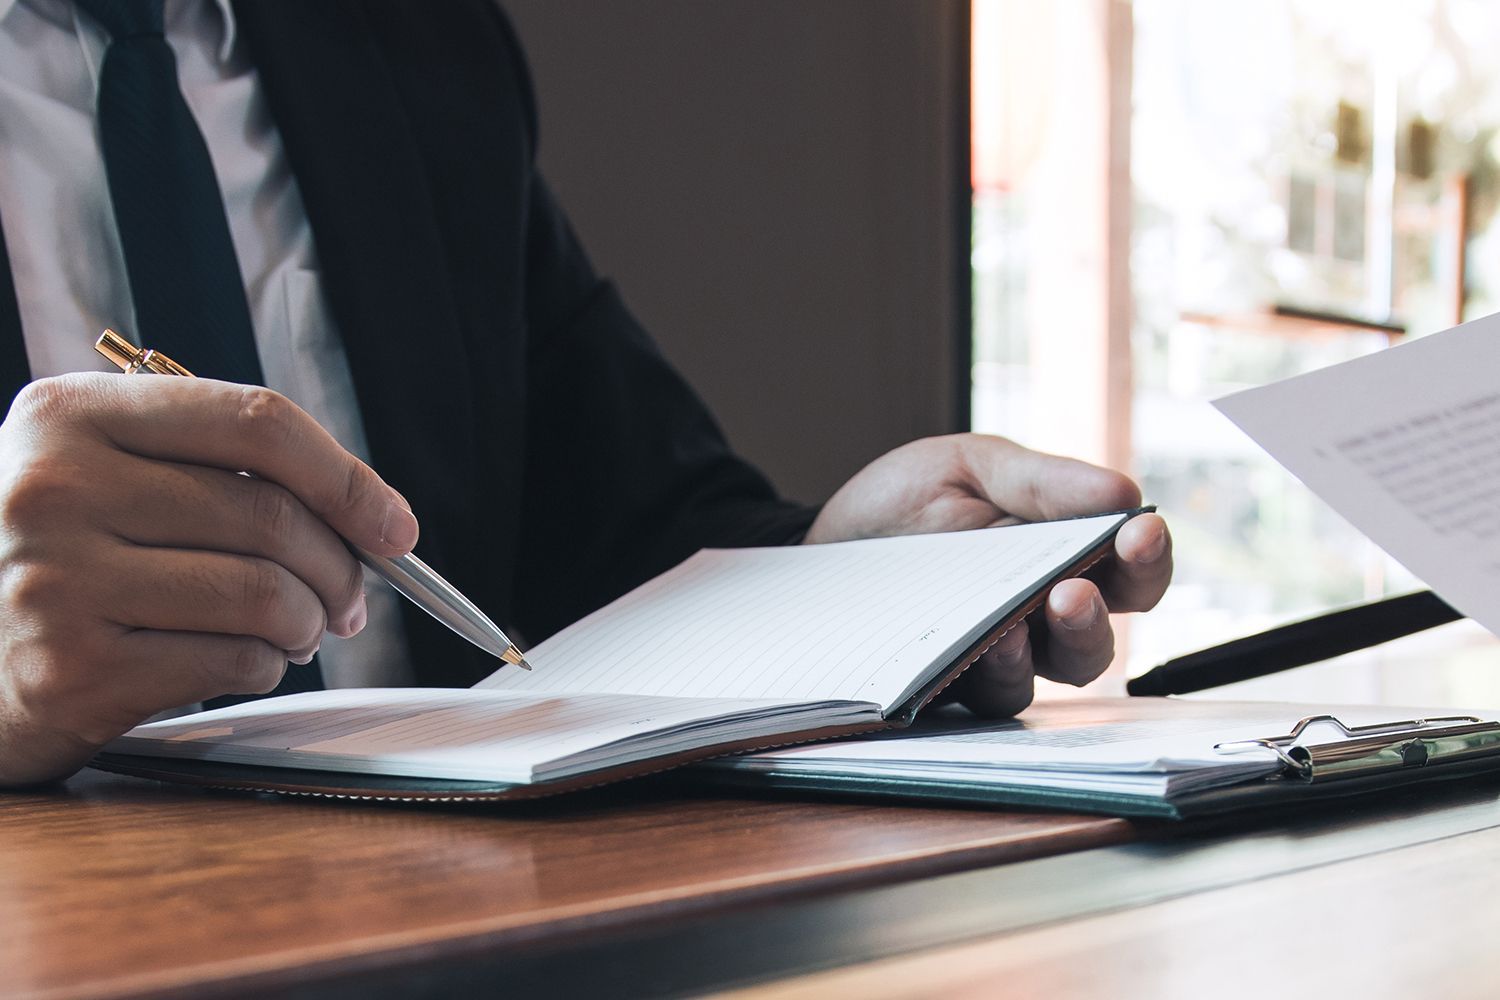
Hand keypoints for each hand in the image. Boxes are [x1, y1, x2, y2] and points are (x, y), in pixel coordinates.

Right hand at [0, 374, 417, 785]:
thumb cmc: (64, 555)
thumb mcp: (107, 473)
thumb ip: (220, 468)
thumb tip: (373, 517)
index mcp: (71, 415)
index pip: (255, 421)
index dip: (347, 477)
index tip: (394, 526)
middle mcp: (53, 488)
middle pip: (271, 517)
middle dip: (341, 568)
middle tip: (351, 598)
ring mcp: (55, 582)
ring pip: (264, 594)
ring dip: (309, 623)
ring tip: (298, 630)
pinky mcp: (72, 671)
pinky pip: (234, 661)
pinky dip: (265, 666)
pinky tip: (243, 661)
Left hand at [805, 433, 1171, 716]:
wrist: (820, 543)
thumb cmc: (901, 505)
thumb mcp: (970, 468)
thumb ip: (1043, 483)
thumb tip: (1123, 490)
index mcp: (1060, 556)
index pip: (1128, 571)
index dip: (1146, 558)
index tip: (1140, 533)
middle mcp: (1039, 615)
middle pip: (1097, 636)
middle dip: (1095, 615)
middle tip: (1075, 592)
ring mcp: (997, 656)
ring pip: (1045, 675)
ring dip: (1042, 651)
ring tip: (1020, 625)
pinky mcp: (952, 686)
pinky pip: (989, 695)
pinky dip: (995, 671)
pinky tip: (984, 646)